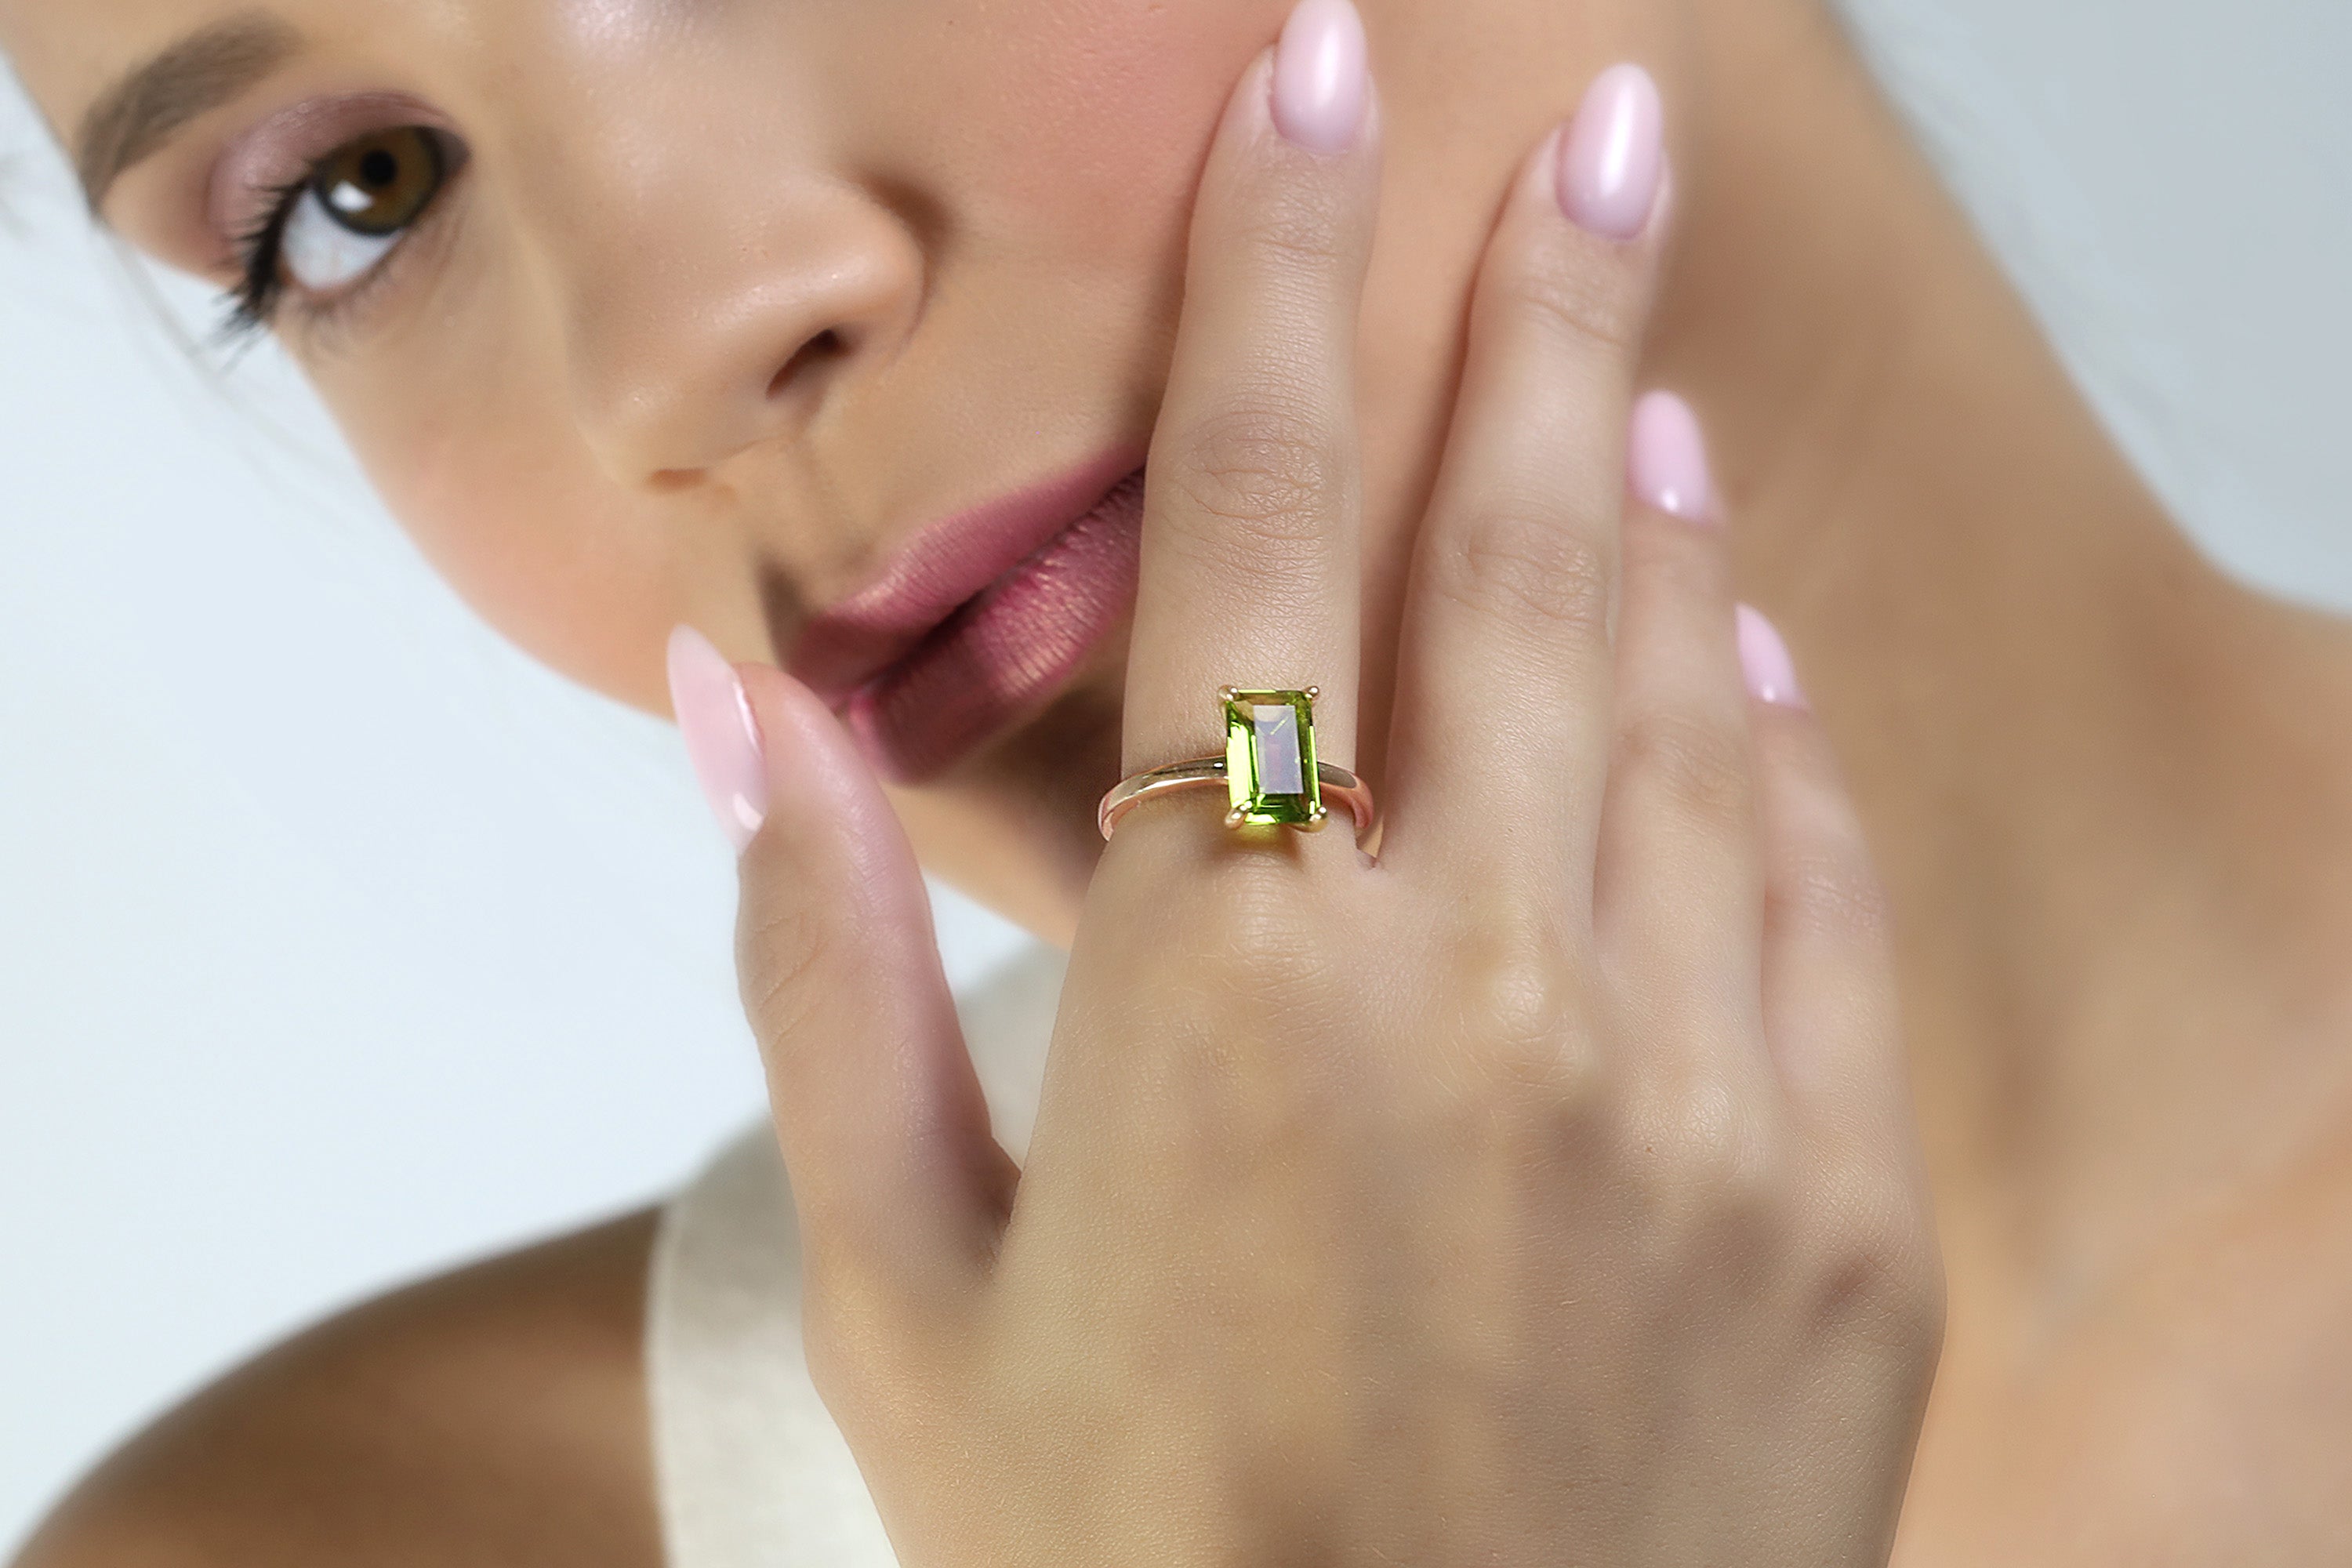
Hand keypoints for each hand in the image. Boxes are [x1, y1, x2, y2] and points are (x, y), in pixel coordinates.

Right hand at [704, 12, 1940, 1565]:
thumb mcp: (906, 1288)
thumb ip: (809, 967)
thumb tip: (726, 704)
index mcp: (1222, 984)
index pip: (1245, 528)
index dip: (1278, 274)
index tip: (1320, 82)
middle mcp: (1479, 985)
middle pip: (1517, 545)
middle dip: (1547, 300)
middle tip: (1608, 126)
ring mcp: (1695, 1085)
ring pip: (1689, 699)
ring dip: (1651, 513)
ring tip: (1629, 383)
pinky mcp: (1839, 1195)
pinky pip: (1814, 886)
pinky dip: (1775, 742)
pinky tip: (1738, 658)